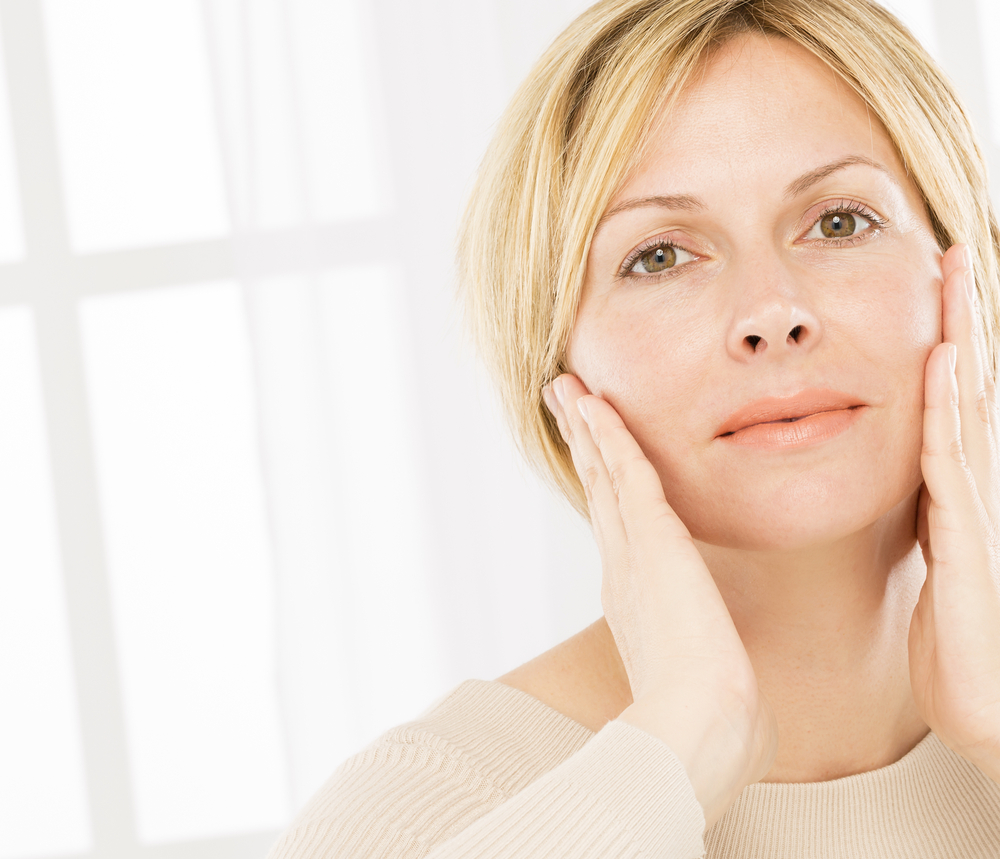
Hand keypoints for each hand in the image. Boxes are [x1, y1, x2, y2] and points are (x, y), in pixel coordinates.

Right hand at [542, 374, 777, 825]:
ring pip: (604, 473)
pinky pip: (625, 471)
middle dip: (582, 446)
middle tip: (563, 405)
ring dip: (586, 428)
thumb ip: (706, 666)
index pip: (615, 526)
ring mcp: (632, 552)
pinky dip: (608, 434)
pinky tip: (595, 402)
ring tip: (567, 389)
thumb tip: (727, 682)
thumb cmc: (710, 721)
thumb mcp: (705, 681)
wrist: (699, 730)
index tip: (591, 454)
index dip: (600, 484)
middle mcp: (623, 569)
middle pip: (598, 491)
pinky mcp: (651, 538)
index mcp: (634, 599)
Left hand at [909, 243, 999, 781]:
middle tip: (953, 250)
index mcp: (962, 487)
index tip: (937, 285)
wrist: (989, 709)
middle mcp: (978, 483)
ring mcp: (981, 504)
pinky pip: (952, 457)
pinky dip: (948, 406)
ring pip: (969, 403)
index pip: (957, 398)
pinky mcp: (969, 534)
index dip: (950, 338)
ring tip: (957, 273)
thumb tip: (922, 479)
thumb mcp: (940, 563)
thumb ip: (933, 516)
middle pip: (972, 382)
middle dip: (964, 315)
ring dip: (962, 336)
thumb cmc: (959, 642)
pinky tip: (941, 362)